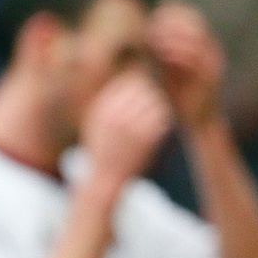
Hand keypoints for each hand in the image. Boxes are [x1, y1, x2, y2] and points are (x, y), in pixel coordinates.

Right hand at [81, 71, 171, 188]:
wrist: (105, 177)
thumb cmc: (100, 149)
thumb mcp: (95, 122)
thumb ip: (108, 102)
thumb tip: (128, 80)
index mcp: (104, 108)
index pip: (127, 81)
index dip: (136, 82)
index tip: (141, 87)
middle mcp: (118, 114)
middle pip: (143, 88)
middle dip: (148, 91)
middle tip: (151, 97)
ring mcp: (134, 126)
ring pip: (155, 101)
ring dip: (157, 104)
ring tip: (152, 112)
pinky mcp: (148, 138)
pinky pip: (162, 117)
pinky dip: (161, 118)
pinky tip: (157, 124)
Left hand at [148, 1, 225, 131]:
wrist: (195, 118)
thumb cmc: (178, 91)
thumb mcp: (169, 66)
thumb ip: (164, 47)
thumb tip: (149, 27)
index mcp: (202, 44)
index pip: (192, 17)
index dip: (175, 12)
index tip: (155, 14)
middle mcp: (210, 49)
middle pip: (196, 23)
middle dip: (173, 22)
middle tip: (154, 24)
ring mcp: (213, 62)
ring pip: (198, 38)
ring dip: (175, 36)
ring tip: (156, 38)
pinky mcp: (211, 76)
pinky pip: (198, 59)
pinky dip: (181, 53)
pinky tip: (165, 54)